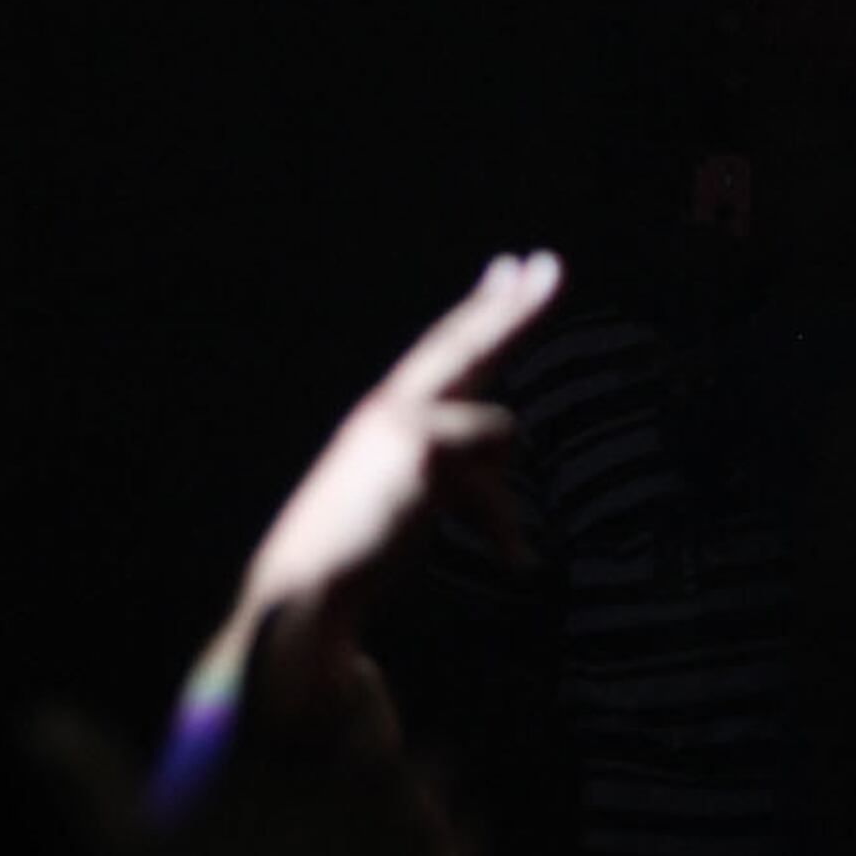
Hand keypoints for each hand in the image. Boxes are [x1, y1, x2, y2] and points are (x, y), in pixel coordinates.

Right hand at [238, 252, 562, 631]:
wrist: (304, 591)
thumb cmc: (352, 559)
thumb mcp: (405, 499)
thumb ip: (450, 465)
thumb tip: (508, 441)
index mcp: (385, 415)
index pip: (443, 349)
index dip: (480, 309)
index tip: (508, 271)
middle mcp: (390, 406)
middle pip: (467, 343)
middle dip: (514, 306)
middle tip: (551, 264)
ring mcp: (400, 420)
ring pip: (500, 431)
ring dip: (499, 497)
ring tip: (489, 546)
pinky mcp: (420, 446)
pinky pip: (495, 472)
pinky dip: (501, 520)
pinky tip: (501, 556)